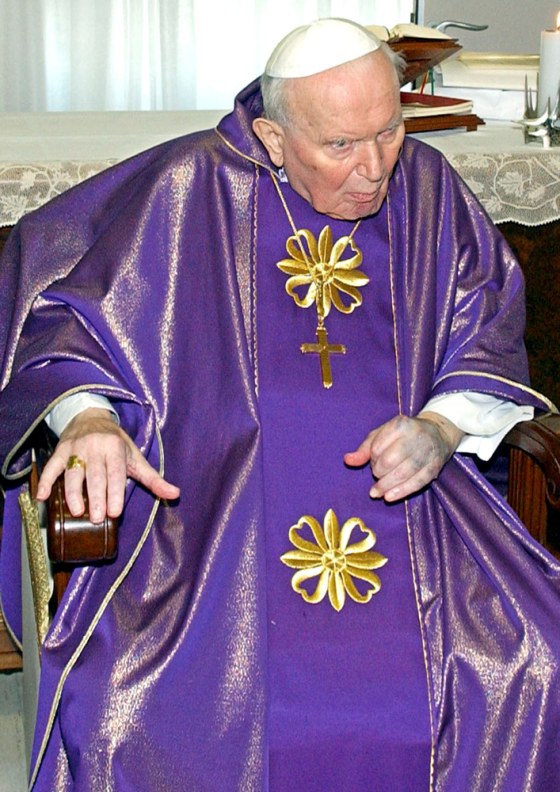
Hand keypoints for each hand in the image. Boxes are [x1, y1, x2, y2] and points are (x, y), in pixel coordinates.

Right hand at [36, 407, 179, 521]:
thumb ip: (153, 478)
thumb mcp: (135, 457)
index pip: (115, 472)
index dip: (115, 492)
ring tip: (75, 512)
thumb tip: (175, 494)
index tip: (115, 512)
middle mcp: (94, 446)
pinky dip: (46, 481)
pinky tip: (42, 497)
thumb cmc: (116, 442)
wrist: (90, 416)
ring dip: (73, 492)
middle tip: (97, 518)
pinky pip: (51, 467)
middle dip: (96, 497)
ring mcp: (75, 448)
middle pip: (95, 475)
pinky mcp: (59, 451)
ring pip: (72, 472)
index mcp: (115, 448)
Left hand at [344, 412, 463, 501]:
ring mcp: (427, 452)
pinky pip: (416, 483)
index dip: (371, 459)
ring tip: (376, 492)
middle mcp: (415, 437)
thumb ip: (365, 448)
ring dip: (386, 486)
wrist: (438, 434)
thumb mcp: (383, 434)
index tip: (373, 461)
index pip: (377, 447)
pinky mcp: (435, 467)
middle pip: (389, 461)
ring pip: (403, 474)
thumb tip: (347, 460)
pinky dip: (401, 492)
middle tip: (377, 474)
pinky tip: (389, 497)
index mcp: (400, 425)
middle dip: (378, 472)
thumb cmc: (404, 435)